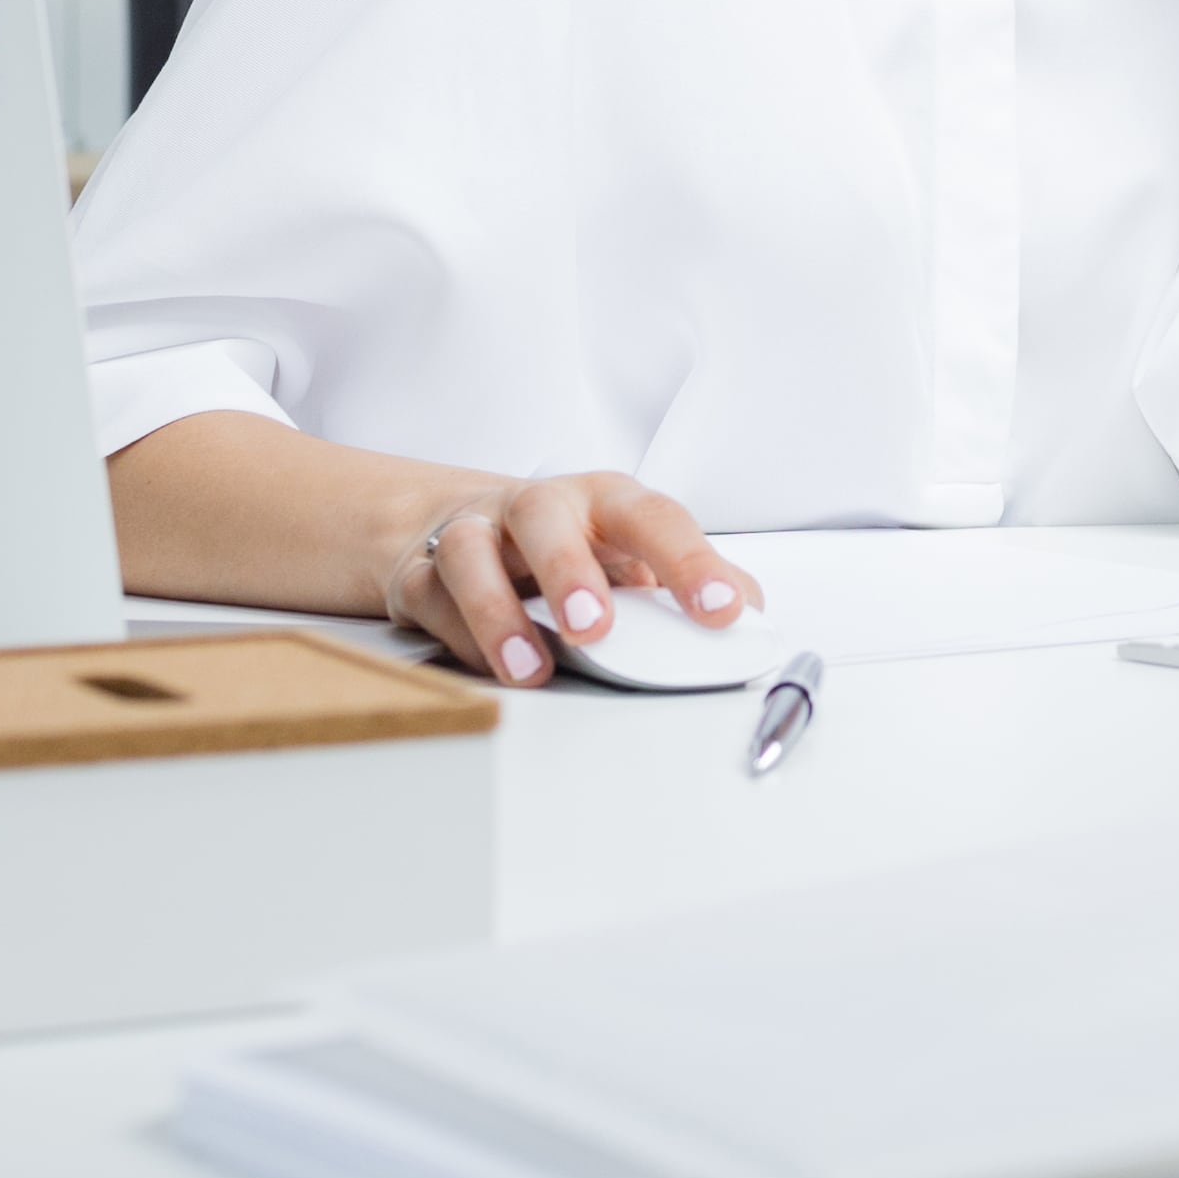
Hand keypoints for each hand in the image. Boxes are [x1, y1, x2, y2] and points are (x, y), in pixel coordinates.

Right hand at [375, 472, 761, 685]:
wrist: (461, 525)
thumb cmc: (569, 545)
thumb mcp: (635, 555)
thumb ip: (695, 581)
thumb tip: (755, 615)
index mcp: (604, 503)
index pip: (653, 518)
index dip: (689, 561)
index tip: (720, 611)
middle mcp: (537, 509)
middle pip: (546, 517)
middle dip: (570, 571)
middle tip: (596, 628)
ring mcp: (474, 536)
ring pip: (471, 555)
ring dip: (499, 613)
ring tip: (532, 668)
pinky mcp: (423, 575)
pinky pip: (432, 601)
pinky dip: (459, 638)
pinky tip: (489, 674)